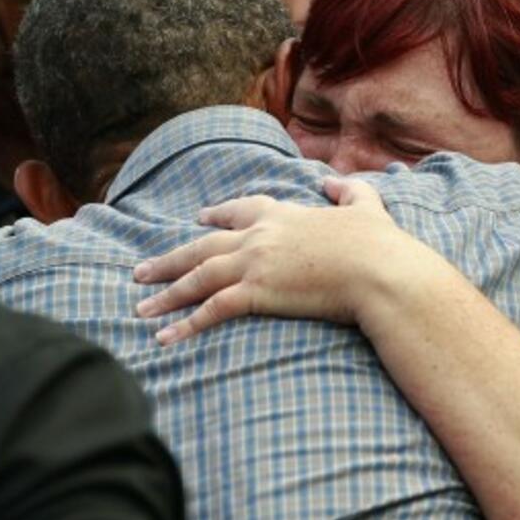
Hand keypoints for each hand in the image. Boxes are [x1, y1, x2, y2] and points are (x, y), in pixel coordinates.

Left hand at [133, 177, 437, 344]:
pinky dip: (185, 325)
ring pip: (198, 276)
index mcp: (283, 214)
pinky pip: (211, 310)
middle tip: (141, 272)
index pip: (240, 210)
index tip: (199, 219)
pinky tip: (164, 339)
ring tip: (140, 308)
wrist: (379, 270)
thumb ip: (349, 190)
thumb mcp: (367, 206)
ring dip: (166, 293)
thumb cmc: (378, 243)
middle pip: (203, 247)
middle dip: (169, 260)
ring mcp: (255, 263)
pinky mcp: (258, 292)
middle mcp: (260, 236)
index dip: (217, 215)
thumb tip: (334, 181)